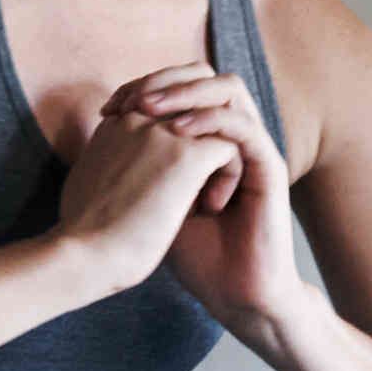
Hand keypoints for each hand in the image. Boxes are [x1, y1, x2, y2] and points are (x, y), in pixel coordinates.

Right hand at [54, 85, 240, 284]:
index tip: (171, 176)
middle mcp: (138, 117)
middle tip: (210, 167)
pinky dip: (229, 177)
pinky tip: (212, 208)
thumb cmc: (82, 237)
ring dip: (220, 153)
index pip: (160, 99)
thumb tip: (107, 173)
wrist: (82, 257)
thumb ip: (105, 165)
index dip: (177, 126)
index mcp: (115, 124)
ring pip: (215, 118)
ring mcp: (163, 132)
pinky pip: (230, 148)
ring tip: (209, 196)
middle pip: (190, 87)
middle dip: (208, 120)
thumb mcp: (87, 186)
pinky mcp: (188, 156)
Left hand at [98, 65, 313, 336]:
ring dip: (187, 93)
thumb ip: (139, 161)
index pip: (179, 86)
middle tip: (133, 100)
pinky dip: (211, 122)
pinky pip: (243, 127)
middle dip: (165, 80)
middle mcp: (231, 137)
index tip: (108, 108)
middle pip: (205, 76)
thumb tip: (102, 129)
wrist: (231, 294)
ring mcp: (252, 150)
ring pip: (228, 90)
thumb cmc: (193, 255)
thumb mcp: (154, 199)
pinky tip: (180, 133)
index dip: (143, 87)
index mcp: (206, 139)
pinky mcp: (270, 169)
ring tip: (152, 111)